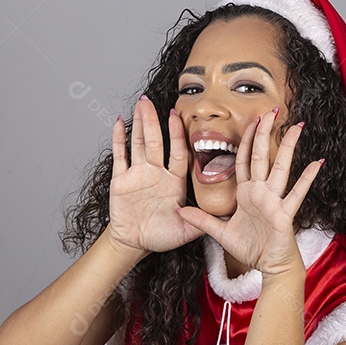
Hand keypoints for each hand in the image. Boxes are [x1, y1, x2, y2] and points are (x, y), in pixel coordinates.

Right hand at [106, 96, 204, 255]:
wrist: (135, 243)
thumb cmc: (161, 236)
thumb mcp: (186, 232)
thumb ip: (203, 222)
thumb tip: (227, 217)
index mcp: (173, 181)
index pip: (176, 152)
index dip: (176, 135)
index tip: (176, 117)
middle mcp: (156, 173)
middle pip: (155, 141)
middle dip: (153, 121)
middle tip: (152, 101)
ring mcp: (137, 174)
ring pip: (138, 143)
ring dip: (138, 123)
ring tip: (140, 104)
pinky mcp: (120, 180)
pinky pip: (120, 156)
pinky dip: (118, 139)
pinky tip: (120, 122)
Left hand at [176, 107, 323, 275]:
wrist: (270, 266)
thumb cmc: (250, 248)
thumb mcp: (221, 233)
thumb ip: (202, 221)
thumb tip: (180, 213)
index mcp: (247, 193)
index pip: (244, 160)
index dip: (245, 141)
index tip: (250, 121)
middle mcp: (261, 192)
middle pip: (261, 156)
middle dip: (265, 134)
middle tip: (271, 110)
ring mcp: (274, 201)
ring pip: (281, 168)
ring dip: (288, 147)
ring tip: (296, 126)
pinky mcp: (284, 213)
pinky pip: (296, 193)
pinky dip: (307, 178)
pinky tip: (317, 162)